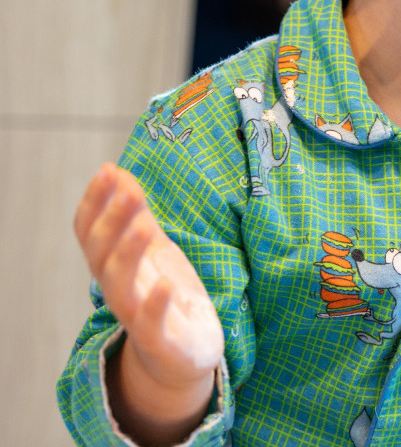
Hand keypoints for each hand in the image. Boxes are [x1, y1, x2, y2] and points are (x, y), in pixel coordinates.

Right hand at [74, 164, 223, 439]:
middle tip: (127, 189)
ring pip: (120, 286)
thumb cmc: (163, 296)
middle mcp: (118, 290)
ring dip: (129, 255)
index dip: (94, 202)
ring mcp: (136, 317)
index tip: (106, 169)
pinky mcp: (160, 341)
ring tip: (144, 226)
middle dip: (112, 221)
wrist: (181, 358)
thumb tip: (119, 172)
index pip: (90, 232)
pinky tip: (166, 285)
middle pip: (102, 254)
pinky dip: (155, 305)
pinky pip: (151, 325)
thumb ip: (136, 214)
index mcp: (114, 265)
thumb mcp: (152, 249)